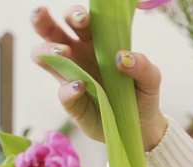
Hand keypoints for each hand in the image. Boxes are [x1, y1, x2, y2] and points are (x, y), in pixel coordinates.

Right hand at [30, 5, 167, 150]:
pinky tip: (81, 86)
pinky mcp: (72, 102)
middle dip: (43, 20)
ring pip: (42, 57)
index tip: (83, 19)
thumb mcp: (151, 78)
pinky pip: (62, 92)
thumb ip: (142, 65)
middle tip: (46, 16)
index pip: (77, 21)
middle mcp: (78, 56)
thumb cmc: (142, 94)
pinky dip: (69, 89)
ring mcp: (71, 78)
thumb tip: (123, 57)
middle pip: (50, 31)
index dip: (74, 14)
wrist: (141, 125)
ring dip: (46, 49)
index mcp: (95, 43)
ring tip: (62, 52)